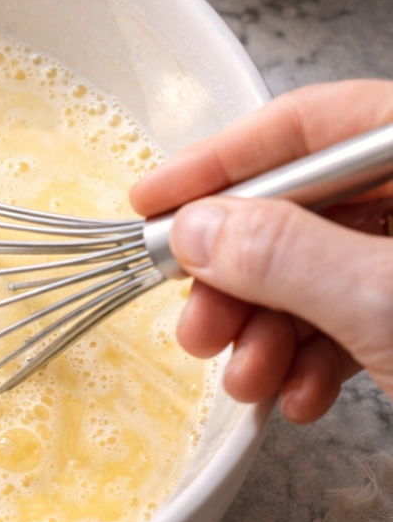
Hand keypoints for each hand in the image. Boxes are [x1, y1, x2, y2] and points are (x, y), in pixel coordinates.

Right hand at [129, 80, 392, 424]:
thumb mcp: (385, 296)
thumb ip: (286, 255)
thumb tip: (196, 230)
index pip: (305, 126)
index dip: (220, 164)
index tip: (151, 202)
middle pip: (301, 211)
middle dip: (239, 278)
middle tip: (198, 321)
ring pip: (317, 275)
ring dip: (266, 332)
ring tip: (247, 376)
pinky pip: (352, 323)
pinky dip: (314, 361)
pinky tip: (300, 395)